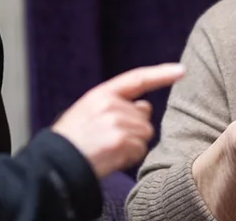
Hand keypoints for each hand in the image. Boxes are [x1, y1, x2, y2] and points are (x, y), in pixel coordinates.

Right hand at [52, 63, 185, 177]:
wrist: (54, 164)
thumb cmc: (71, 141)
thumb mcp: (88, 112)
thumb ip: (116, 105)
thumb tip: (146, 107)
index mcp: (101, 94)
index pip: (137, 78)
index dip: (161, 74)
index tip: (181, 70)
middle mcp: (110, 104)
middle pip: (144, 118)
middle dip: (133, 131)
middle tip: (108, 141)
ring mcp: (116, 122)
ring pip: (144, 135)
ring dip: (131, 146)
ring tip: (107, 149)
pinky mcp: (120, 141)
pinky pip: (139, 151)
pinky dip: (129, 158)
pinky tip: (109, 158)